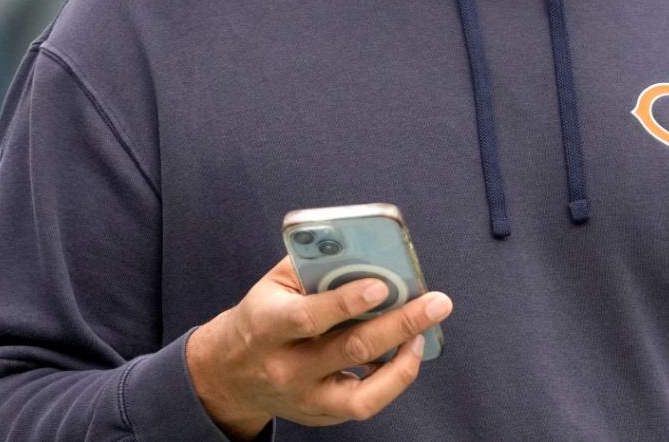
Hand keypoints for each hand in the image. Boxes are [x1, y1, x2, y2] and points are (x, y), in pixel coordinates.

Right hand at [185, 255, 452, 437]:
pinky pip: (365, 404)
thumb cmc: (262, 316)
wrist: (231, 373)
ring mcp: (304, 397)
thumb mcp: (275, 283)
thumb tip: (367, 253)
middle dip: (400, 324)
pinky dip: (392, 379)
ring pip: (363, 395)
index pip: (308, 317)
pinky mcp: (320, 415)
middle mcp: (285, 367)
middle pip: (349, 350)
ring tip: (424, 335)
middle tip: (437, 304)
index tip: (381, 285)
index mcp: (267, 326)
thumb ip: (315, 266)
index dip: (346, 302)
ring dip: (403, 364)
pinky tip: (406, 353)